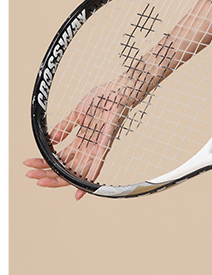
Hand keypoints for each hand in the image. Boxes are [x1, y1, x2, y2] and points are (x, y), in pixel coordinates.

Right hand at [24, 80, 130, 200]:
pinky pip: (99, 161)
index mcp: (81, 141)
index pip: (60, 159)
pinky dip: (91, 173)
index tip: (29, 165)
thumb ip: (65, 127)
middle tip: (31, 176)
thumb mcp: (77, 113)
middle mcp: (89, 147)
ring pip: (78, 170)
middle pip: (67, 169)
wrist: (118, 89)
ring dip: (60, 177)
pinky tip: (82, 185)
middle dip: (47, 174)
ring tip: (43, 181)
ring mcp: (98, 145)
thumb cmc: (102, 99)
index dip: (44, 163)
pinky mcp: (107, 140)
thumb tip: (51, 140)